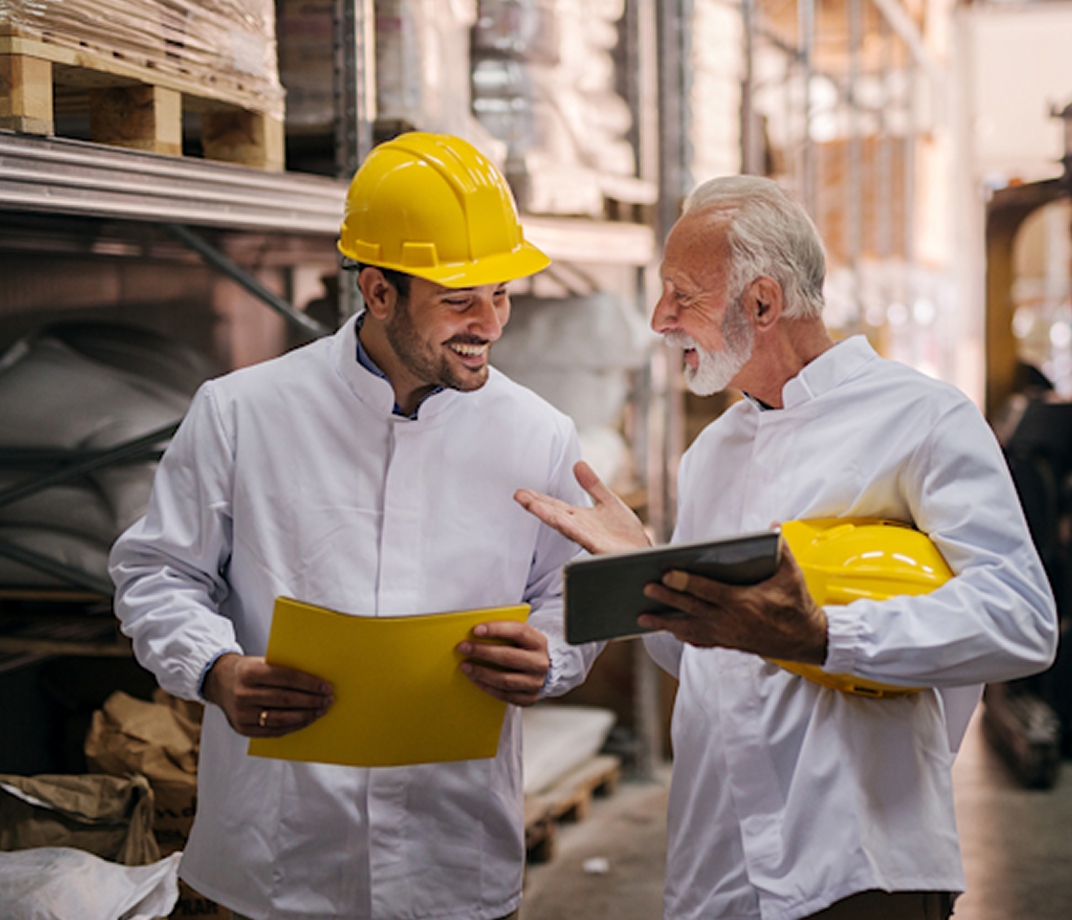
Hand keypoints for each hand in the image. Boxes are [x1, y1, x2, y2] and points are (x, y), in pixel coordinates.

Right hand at [202, 653, 333, 737]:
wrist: (219, 682)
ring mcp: (242, 714)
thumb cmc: (247, 670)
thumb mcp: (261, 661)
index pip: (287, 678)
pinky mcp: (243, 729)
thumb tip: (316, 680)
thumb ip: (283, 669)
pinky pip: (273, 731)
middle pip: (286, 700)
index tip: (326, 687)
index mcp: (250, 672)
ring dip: (306, 716)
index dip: (309, 683)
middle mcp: (244, 694)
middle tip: (328, 700)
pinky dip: (293, 726)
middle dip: (311, 701)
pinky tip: (305, 720)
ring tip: (320, 711)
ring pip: (281, 718)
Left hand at [456, 620, 549, 706]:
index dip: (497, 629)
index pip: (518, 632)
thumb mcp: (521, 638)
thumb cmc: (525, 651)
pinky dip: (486, 686)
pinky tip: (474, 679)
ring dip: (481, 672)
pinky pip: (504, 695)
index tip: (476, 630)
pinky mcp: (528, 698)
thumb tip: (476, 632)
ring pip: (504, 679)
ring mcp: (535, 682)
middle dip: (483, 652)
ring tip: (465, 666)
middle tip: (464, 647)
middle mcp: (539, 663)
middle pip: (509, 657)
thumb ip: (504, 633)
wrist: (540, 671)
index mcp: (538, 642)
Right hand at [514, 460, 650, 554]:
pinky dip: (570, 528)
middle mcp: (580, 528)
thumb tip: (578, 463)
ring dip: (547, 515)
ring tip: (531, 505)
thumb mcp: (608, 502)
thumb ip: (593, 485)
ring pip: (563, 525)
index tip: (521, 492)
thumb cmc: (625, 535)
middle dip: (536, 505)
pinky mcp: (599, 547)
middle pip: (554, 514)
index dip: (538, 499)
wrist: (643, 554)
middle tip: (518, 495)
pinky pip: (582, 537)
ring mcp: (588, 538)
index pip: (555, 506)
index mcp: (580, 518)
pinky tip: (560, 520)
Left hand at [637, 544, 827, 662]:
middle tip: (645, 588)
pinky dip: (683, 635)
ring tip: (642, 616)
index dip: (686, 582)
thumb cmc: (797, 603)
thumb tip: (772, 525)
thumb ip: (781, 547)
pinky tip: (668, 629)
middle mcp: (731, 622)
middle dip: (667, 599)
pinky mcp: (728, 644)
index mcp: (744, 603)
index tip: (666, 574)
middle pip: (692, 609)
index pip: (708, 591)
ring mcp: (728, 636)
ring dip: (665, 623)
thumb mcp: (792, 574)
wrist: (806, 639)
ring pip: (690, 630)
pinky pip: (700, 641)